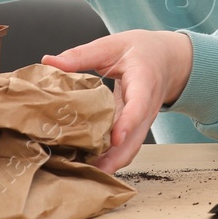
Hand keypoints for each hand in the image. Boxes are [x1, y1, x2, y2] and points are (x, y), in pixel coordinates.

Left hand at [41, 30, 193, 171]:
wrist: (168, 60)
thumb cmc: (141, 51)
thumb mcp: (113, 45)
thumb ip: (82, 55)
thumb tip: (49, 62)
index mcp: (144, 81)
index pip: (139, 104)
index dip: (128, 122)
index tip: (114, 138)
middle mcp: (147, 106)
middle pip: (136, 138)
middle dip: (116, 157)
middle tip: (91, 170)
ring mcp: (143, 121)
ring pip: (131, 148)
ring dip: (111, 163)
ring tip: (84, 173)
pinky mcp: (136, 128)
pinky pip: (126, 147)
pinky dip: (110, 159)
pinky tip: (89, 165)